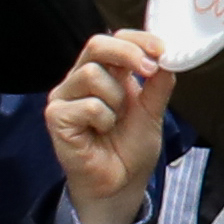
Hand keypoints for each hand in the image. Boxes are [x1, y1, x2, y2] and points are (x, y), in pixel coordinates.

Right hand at [46, 23, 170, 223]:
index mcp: (103, 73)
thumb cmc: (129, 149)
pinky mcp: (56, 117)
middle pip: (96, 45)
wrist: (118, 185)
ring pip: (92, 75)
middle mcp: (79, 79)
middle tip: (148, 71)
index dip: (138, 39)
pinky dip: (104, 119)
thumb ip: (157, 84)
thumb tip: (167, 58)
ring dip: (116, 99)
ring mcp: (64, 97)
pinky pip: (88, 105)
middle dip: (127, 54)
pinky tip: (101, 133)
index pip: (114, 40)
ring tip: (115, 121)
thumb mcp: (152, 112)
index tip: (161, 50)